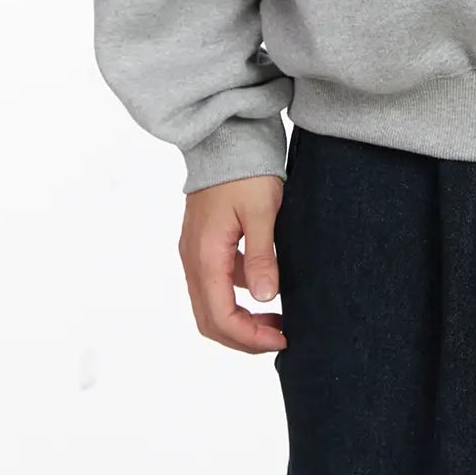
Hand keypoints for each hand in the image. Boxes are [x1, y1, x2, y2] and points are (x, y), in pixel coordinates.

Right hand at [179, 173, 289, 353]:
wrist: (226, 135)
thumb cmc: (245, 170)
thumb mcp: (262, 211)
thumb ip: (262, 256)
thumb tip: (267, 298)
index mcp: (205, 255)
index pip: (220, 316)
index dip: (250, 337)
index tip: (281, 338)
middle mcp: (193, 258)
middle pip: (210, 319)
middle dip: (243, 337)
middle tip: (279, 337)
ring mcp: (195, 251)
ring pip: (210, 304)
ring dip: (240, 319)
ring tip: (276, 318)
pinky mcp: (203, 243)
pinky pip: (215, 283)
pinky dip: (237, 296)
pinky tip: (266, 285)